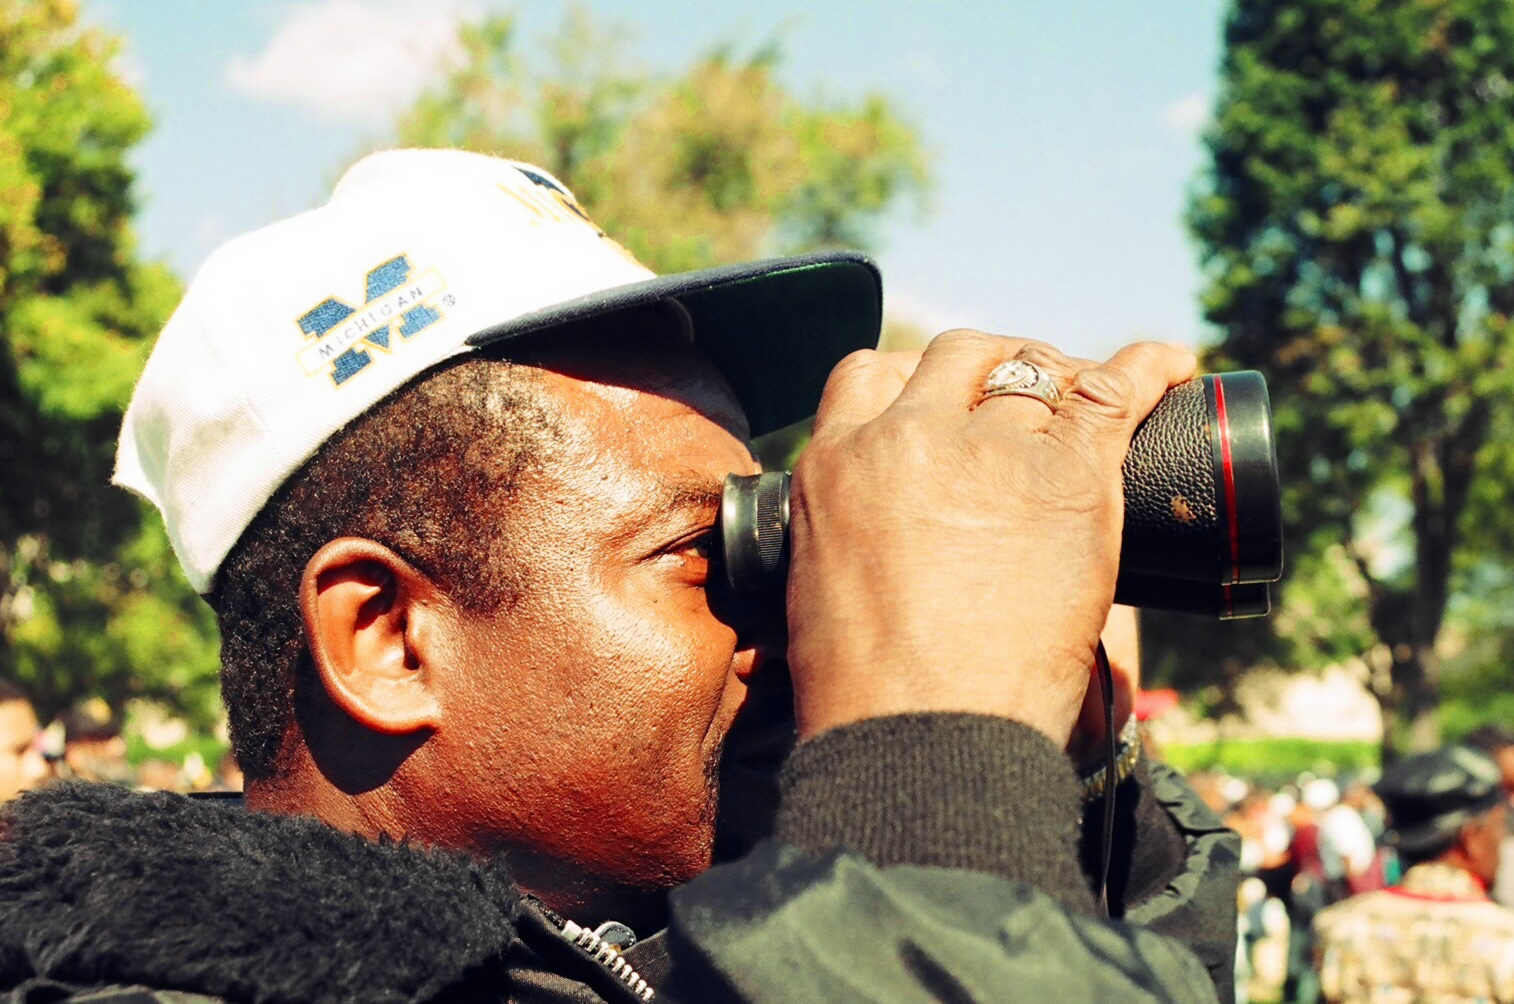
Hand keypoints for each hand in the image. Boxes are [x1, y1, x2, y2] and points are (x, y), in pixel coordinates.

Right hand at [784, 333, 1194, 747]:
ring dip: (1064, 379)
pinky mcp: (1067, 477)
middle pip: (959, 356)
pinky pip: (1114, 392)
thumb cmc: (867, 694)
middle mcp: (908, 437)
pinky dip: (1150, 370)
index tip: (944, 397)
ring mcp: (988, 451)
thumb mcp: (821, 589)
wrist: (923, 737)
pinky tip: (1173, 366)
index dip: (917, 379)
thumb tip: (883, 545)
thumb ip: (851, 541)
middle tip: (1025, 397)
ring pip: (1035, 375)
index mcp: (835, 463)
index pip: (873, 374)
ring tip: (1091, 398)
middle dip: (994, 367)